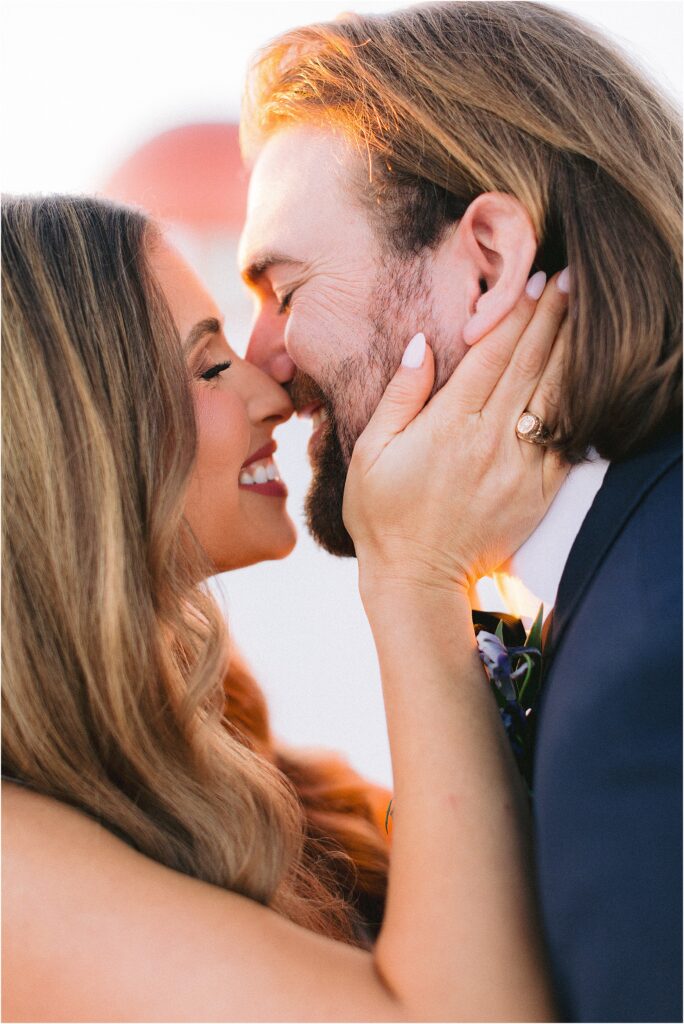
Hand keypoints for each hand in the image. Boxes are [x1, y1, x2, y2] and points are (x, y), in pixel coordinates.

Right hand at [343, 271, 568, 594]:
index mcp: (449, 424)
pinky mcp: (537, 492)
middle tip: (572, 279)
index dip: (516, 313)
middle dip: (553, 317)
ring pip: (554, 395)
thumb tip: (422, 344)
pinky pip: (566, 440)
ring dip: (572, 350)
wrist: (417, 579)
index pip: (492, 354)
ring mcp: (519, 467)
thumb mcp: (371, 452)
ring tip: (586, 313)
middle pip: (531, 364)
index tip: (535, 280)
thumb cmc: (383, 515)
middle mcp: (490, 440)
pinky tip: (589, 378)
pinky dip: (579, 404)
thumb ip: (400, 395)